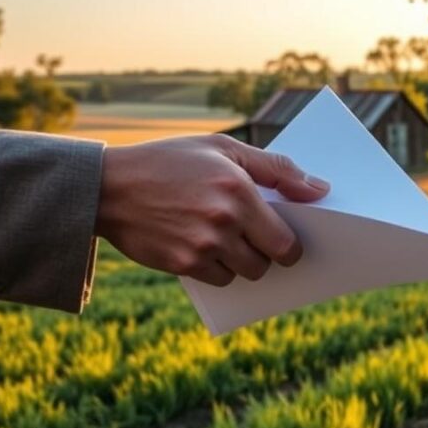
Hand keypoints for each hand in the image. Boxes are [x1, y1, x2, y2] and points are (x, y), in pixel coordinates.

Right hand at [95, 134, 328, 285]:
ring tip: (226, 236)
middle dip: (266, 254)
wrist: (108, 185)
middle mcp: (223, 222)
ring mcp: (201, 247)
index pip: (286, 242)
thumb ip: (276, 168)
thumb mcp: (224, 148)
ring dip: (242, 261)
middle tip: (255, 237)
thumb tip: (320, 190)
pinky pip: (218, 279)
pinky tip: (204, 245)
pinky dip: (217, 268)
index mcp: (239, 191)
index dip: (290, 245)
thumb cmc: (171, 160)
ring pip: (244, 274)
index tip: (285, 239)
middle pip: (268, 263)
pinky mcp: (181, 264)